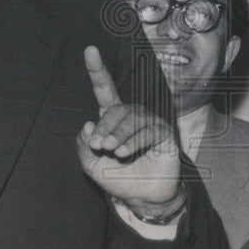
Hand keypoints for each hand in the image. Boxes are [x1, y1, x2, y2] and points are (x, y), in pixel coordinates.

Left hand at [76, 46, 182, 212]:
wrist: (142, 199)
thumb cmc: (118, 179)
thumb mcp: (91, 165)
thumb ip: (83, 146)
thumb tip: (89, 123)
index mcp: (113, 120)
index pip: (105, 91)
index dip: (97, 70)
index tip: (89, 50)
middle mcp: (132, 117)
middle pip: (116, 109)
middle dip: (105, 126)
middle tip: (97, 145)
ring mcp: (150, 123)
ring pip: (132, 119)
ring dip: (118, 134)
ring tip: (110, 151)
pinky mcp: (164, 134)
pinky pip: (149, 130)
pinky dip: (133, 141)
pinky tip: (123, 153)